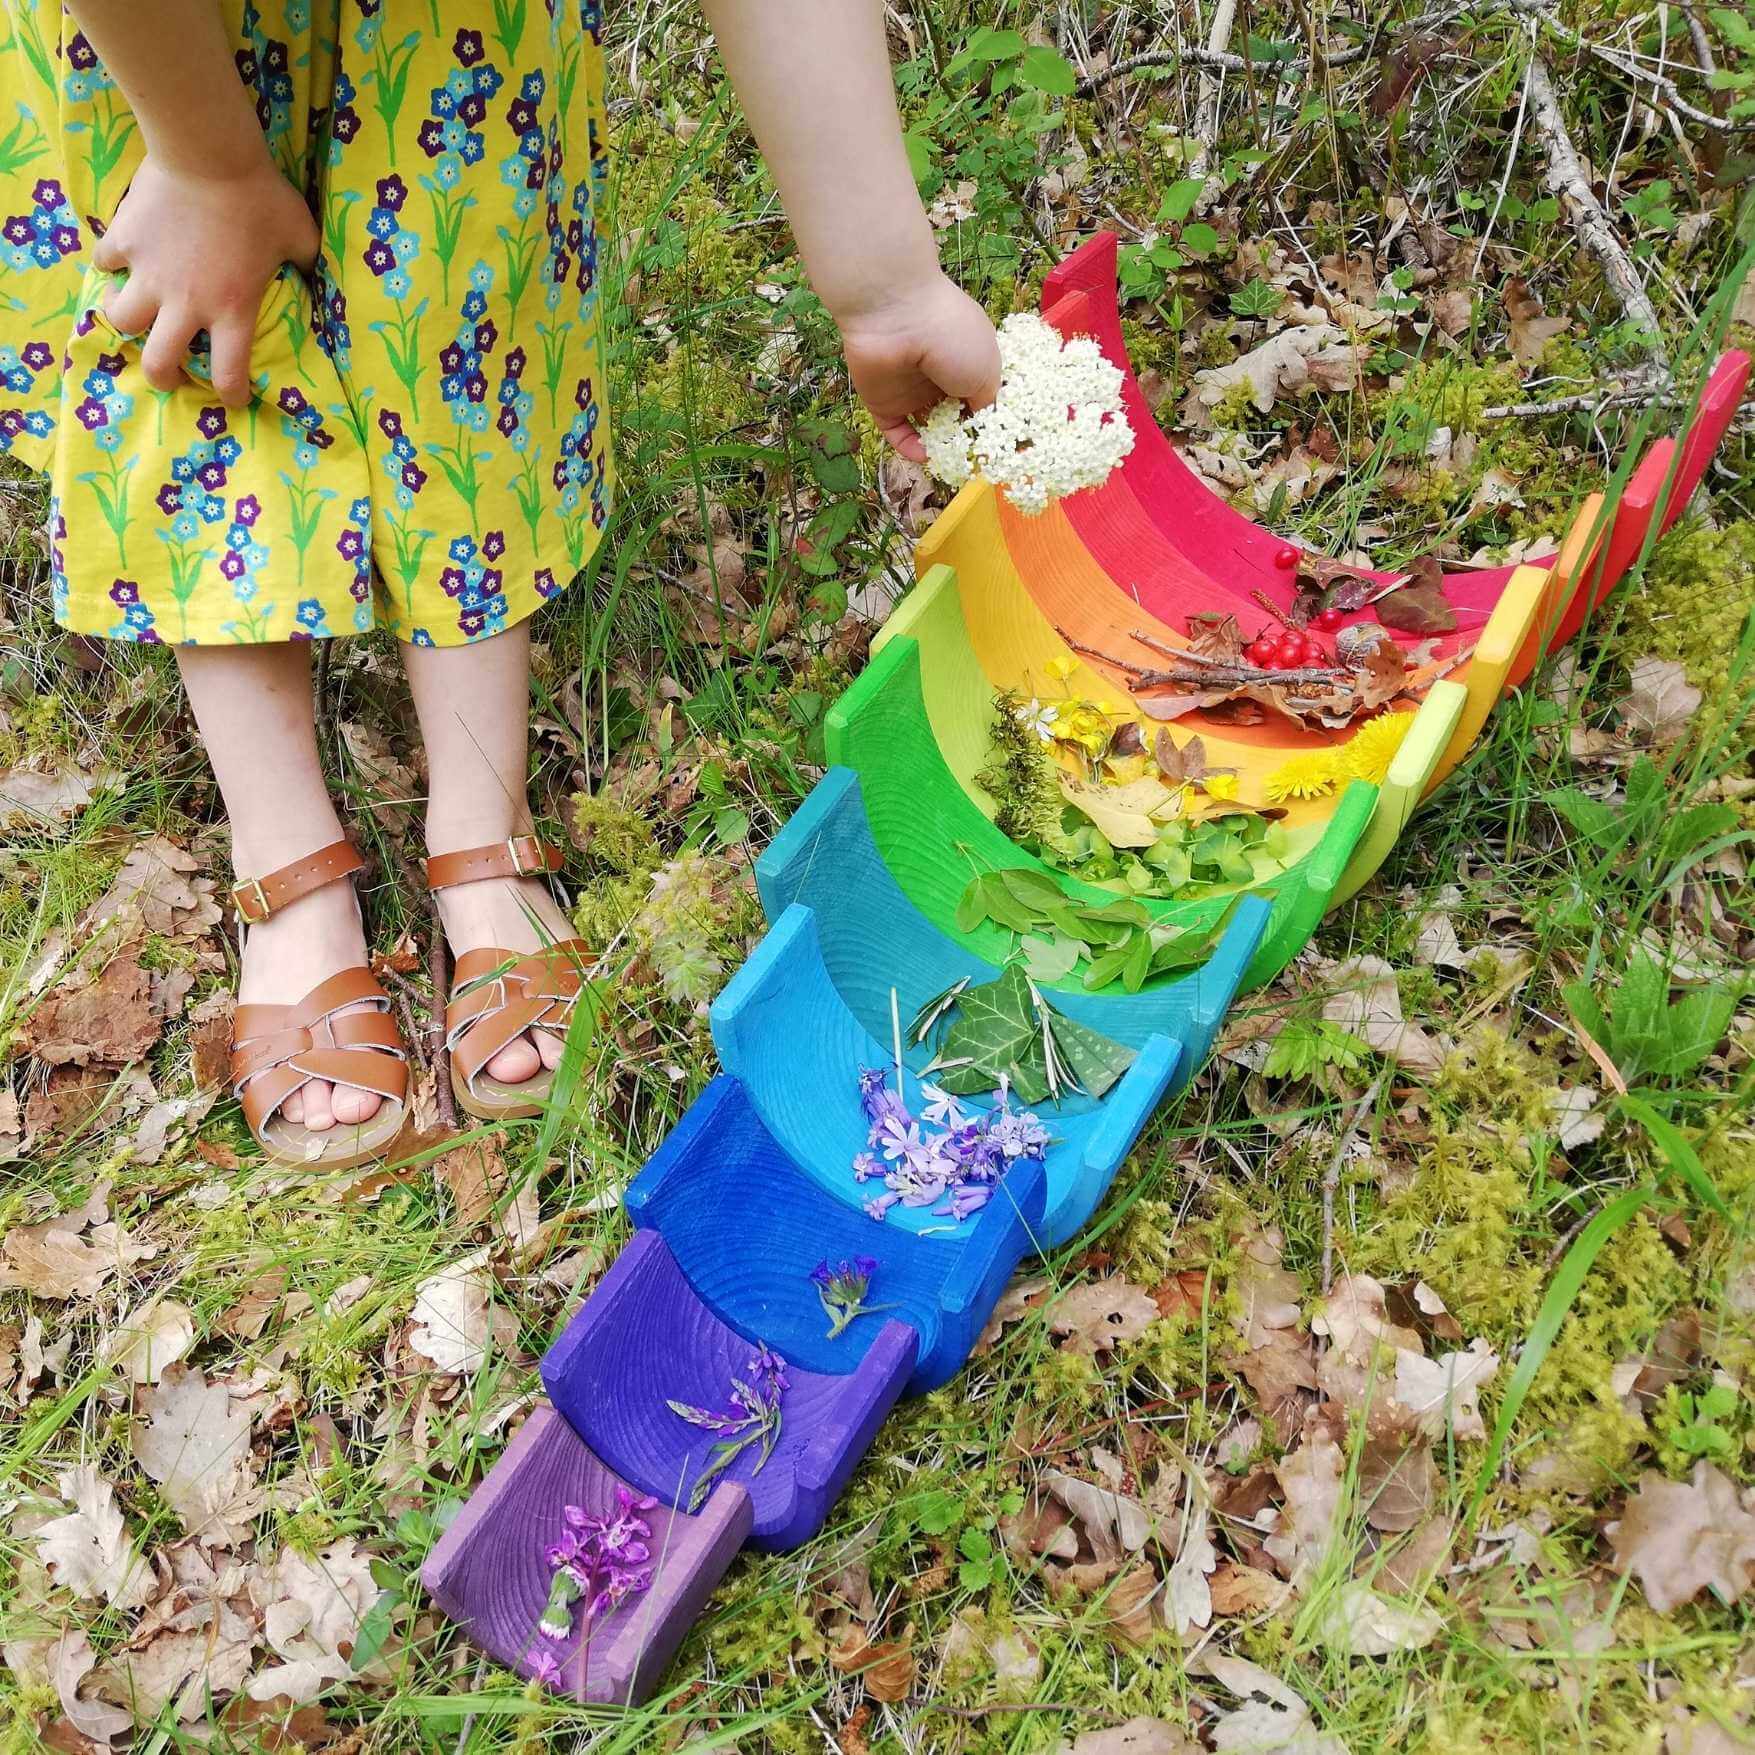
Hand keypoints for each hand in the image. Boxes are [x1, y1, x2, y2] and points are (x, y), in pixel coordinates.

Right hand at [93, 153, 318, 406]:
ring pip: (120, 320)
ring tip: (135, 317)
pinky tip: (120, 259)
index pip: (227, 374)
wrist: (207, 153)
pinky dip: (110, 265)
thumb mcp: (299, 236)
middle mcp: (185, 303)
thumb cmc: (261, 198)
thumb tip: (317, 274)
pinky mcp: (123, 240)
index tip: (233, 399)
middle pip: (156, 363)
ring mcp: (148, 273)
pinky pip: (105, 262)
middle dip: (162, 377)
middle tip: (169, 373)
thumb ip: (306, 263)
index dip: (231, 394)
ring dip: (127, 323)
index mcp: (231, 310)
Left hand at [838, 273, 1001, 461]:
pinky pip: (897, 432)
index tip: (994, 443)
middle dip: (962, 436)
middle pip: (952, 415)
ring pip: (926, 426)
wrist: (896, 315)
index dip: (986, 419)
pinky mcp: (884, 402)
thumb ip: (988, 403)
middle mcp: (940, 374)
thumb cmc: (952, 336)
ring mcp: (911, 390)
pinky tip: (925, 456)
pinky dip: (909, 447)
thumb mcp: (987, 370)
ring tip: (950, 460)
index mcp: (967, 359)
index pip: (978, 396)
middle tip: (972, 457)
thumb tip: (985, 425)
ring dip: (938, 445)